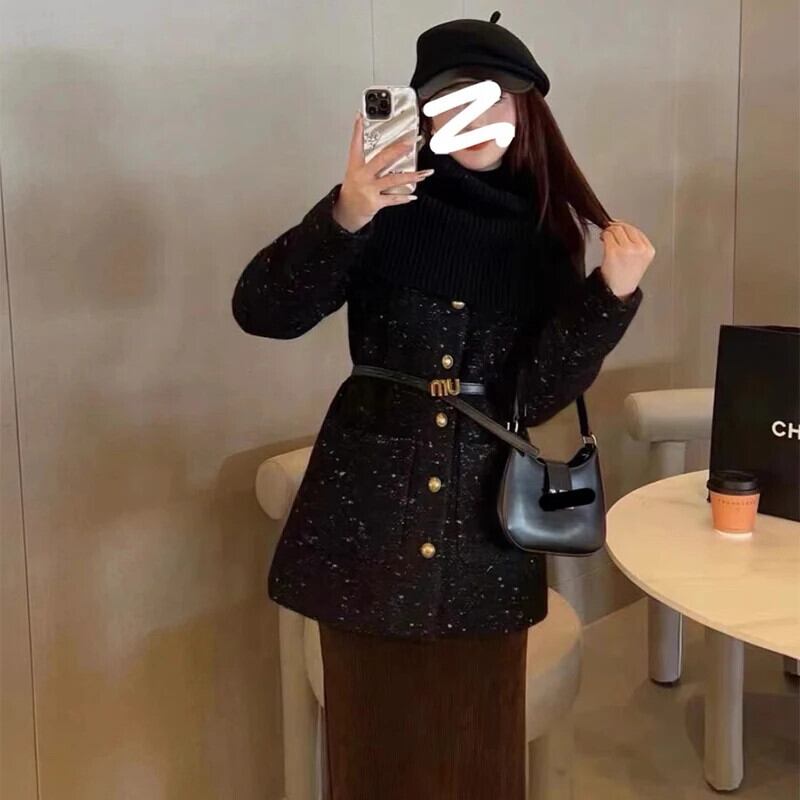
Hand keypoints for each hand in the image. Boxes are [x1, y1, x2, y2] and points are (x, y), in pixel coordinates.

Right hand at [332, 112, 433, 232]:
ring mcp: (369, 189)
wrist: (346, 212)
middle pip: (382, 159)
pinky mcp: (375, 202)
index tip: (360, 117)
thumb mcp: (354, 173)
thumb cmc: (352, 191)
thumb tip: (385, 151)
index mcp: (355, 166)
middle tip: (410, 143)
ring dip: (411, 176)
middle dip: (398, 150)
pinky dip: (404, 198)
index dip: (357, 130)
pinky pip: (393, 199)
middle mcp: (362, 176)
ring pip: (393, 179)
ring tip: (423, 173)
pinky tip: (413, 196)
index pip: (356, 145)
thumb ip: (367, 162)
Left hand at [599, 219, 654, 298]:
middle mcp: (639, 249)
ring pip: (616, 229)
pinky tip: (603, 239)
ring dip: (608, 231)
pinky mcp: (614, 251)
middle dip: (615, 227)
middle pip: (625, 227)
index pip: (636, 229)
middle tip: (609, 231)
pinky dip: (604, 236)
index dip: (624, 226)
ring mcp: (627, 249)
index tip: (618, 227)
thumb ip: (635, 242)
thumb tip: (620, 226)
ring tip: (605, 236)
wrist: (618, 291)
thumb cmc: (625, 276)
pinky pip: (607, 235)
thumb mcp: (638, 259)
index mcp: (648, 250)